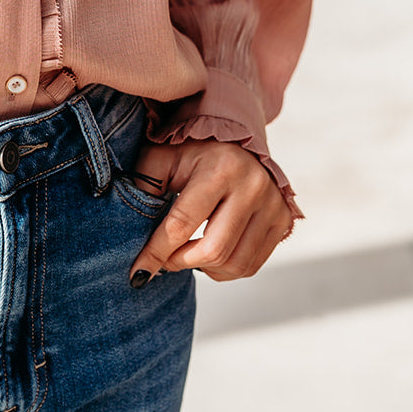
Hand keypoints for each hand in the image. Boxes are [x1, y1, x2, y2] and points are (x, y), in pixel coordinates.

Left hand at [127, 139, 292, 286]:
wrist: (237, 139)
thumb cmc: (193, 151)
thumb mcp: (163, 158)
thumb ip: (144, 187)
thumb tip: (129, 232)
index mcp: (220, 168)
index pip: (183, 223)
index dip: (157, 252)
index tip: (137, 272)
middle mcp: (253, 187)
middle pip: (213, 250)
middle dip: (180, 262)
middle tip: (163, 260)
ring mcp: (273, 205)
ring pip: (234, 264)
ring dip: (203, 268)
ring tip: (185, 254)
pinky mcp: (283, 221)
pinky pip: (251, 265)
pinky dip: (225, 269)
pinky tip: (209, 254)